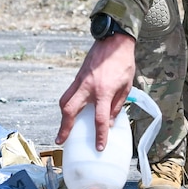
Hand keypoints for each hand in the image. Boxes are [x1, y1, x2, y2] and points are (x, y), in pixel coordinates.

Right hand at [57, 33, 136, 151]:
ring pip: (64, 101)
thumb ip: (116, 105)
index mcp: (104, 91)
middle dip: (64, 127)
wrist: (113, 42)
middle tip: (61, 139)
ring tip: (63, 128)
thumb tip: (110, 122)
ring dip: (62, 116)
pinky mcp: (77, 77)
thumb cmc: (122, 63)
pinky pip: (68, 93)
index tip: (99, 146)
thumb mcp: (126, 86)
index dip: (99, 135)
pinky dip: (67, 104)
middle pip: (70, 110)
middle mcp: (88, 87)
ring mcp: (80, 81)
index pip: (99, 118)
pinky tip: (70, 111)